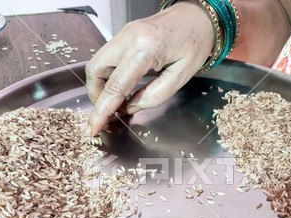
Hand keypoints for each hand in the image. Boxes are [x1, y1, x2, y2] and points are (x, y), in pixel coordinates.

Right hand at [84, 1, 213, 135]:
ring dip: (101, 87)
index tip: (92, 128)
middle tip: (109, 113)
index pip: (115, 86)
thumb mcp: (181, 76)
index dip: (101, 111)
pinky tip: (122, 88)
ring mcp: (123, 34)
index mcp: (145, 48)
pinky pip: (106, 59)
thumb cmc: (195, 42)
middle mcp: (128, 37)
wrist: (198, 16)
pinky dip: (108, 77)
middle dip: (97, 97)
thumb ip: (155, 96)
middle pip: (95, 71)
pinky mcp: (124, 35)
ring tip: (117, 102)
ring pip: (96, 64)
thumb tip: (130, 108)